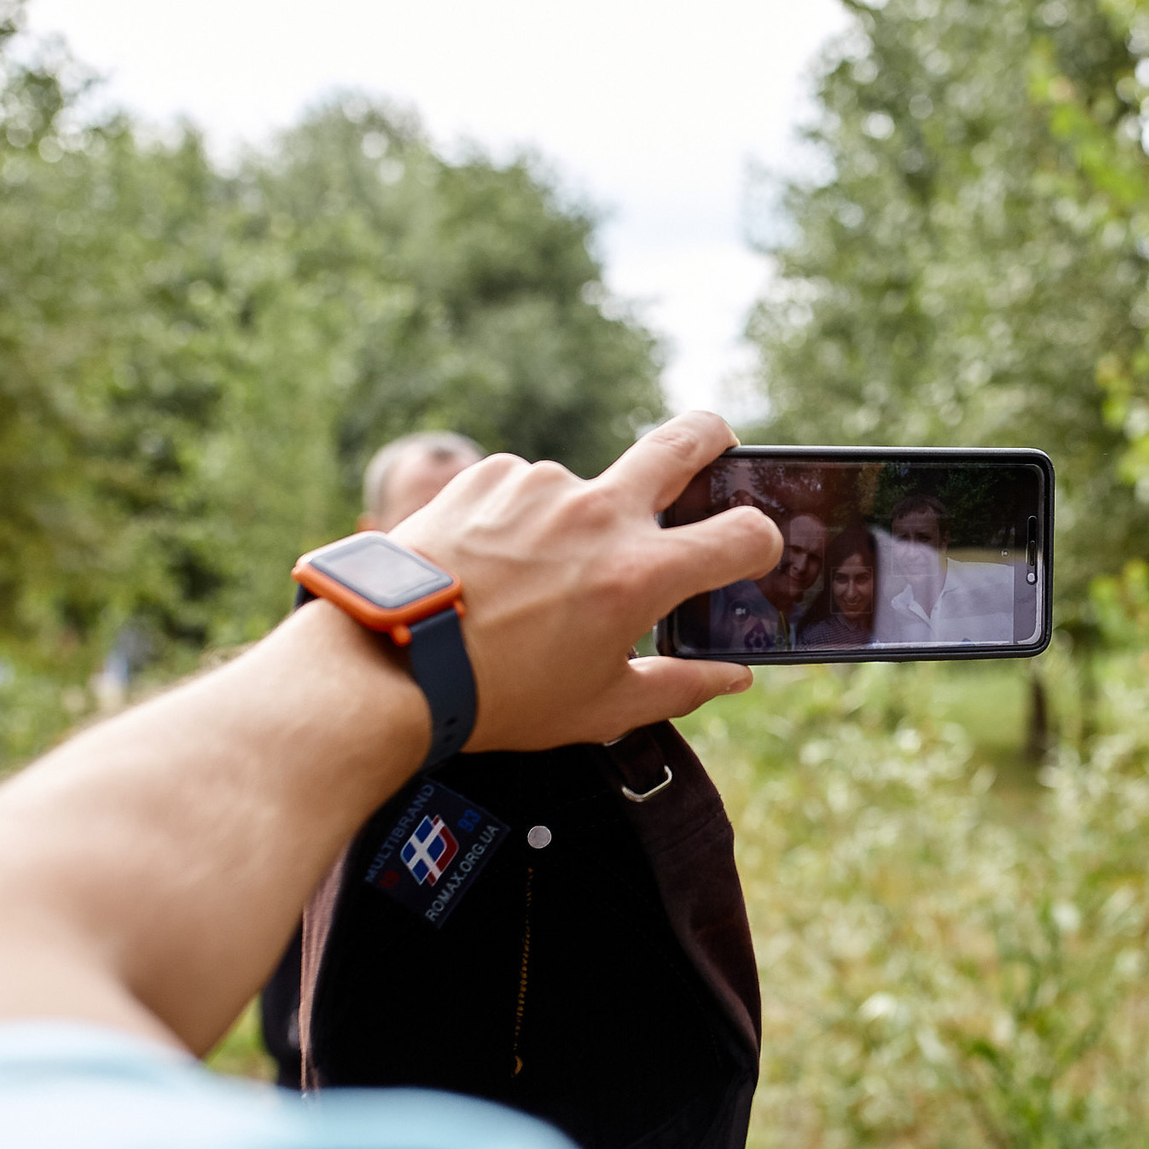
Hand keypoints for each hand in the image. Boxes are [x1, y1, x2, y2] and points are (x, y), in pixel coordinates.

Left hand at [389, 411, 780, 751]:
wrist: (387, 661)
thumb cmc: (498, 695)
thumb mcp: (600, 709)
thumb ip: (680, 687)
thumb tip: (733, 678)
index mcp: (640, 574)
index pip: (745, 533)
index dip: (761, 543)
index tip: (748, 554)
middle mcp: (599, 514)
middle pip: (689, 439)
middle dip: (717, 442)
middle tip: (718, 454)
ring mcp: (542, 484)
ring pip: (587, 491)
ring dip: (577, 525)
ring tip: (529, 584)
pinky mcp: (489, 474)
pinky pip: (526, 490)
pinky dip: (521, 522)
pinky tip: (489, 567)